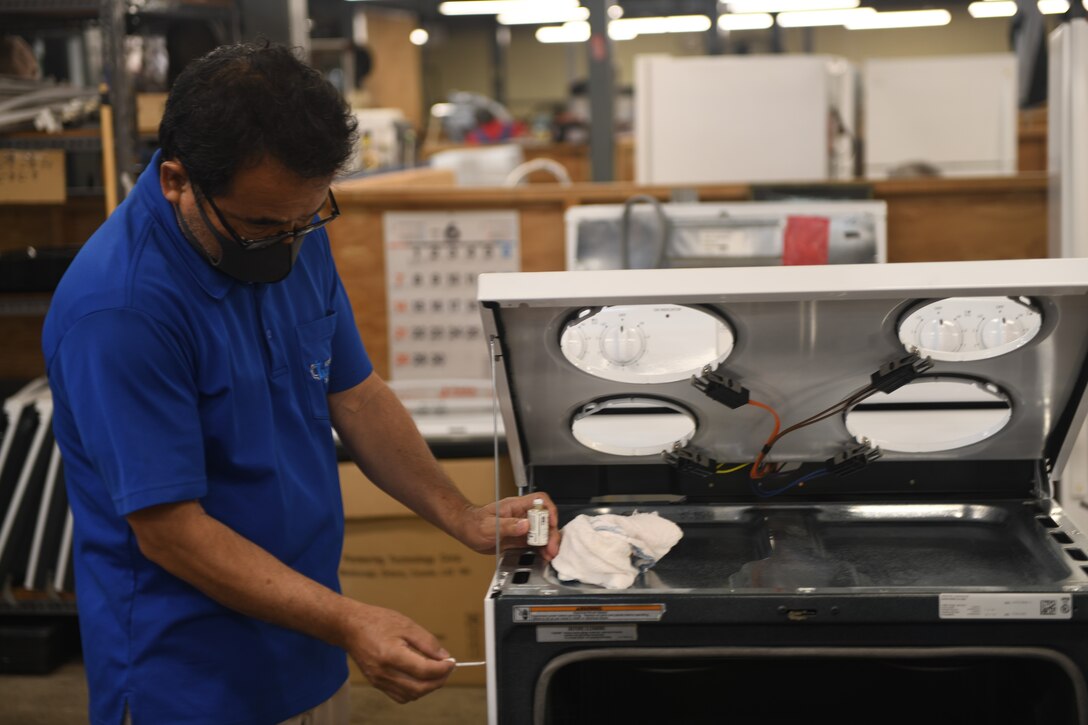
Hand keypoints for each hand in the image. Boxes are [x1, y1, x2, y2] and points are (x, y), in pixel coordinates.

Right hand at [340, 602, 454, 702]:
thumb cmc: (376, 621)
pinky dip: (414, 691)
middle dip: (439, 680)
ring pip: (411, 695)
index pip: (424, 671)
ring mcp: (378, 680)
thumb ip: (427, 642)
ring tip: (436, 672)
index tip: (452, 662)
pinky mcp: (376, 683)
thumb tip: (444, 657)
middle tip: (448, 668)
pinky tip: (420, 678)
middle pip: (419, 688)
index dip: (443, 669)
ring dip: (428, 687)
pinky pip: (400, 696)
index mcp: (391, 655)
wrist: (349, 627)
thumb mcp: (406, 624)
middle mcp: (384, 672)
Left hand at [460, 492, 560, 560]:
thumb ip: (508, 525)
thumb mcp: (489, 526)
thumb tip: (526, 525)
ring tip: (550, 554)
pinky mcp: (520, 538)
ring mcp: (522, 527)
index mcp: (515, 506)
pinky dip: (542, 549)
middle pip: (544, 519)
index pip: (539, 500)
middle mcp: (522, 515)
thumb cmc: (474, 524)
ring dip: (548, 543)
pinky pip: (535, 542)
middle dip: (551, 533)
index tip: (551, 523)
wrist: (466, 531)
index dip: (549, 510)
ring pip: (542, 532)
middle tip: (551, 547)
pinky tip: (544, 556)